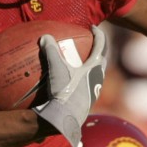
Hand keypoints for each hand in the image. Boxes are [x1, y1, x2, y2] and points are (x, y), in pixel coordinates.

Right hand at [33, 25, 106, 146]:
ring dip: (91, 67)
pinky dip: (83, 80)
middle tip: (91, 45)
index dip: (98, 35)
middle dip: (98, 52)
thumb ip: (51, 51)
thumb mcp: (56, 69)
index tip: (94, 28)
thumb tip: (45, 37)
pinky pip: (88, 86)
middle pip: (101, 61)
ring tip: (82, 64)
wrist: (65, 118)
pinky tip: (72, 82)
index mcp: (94, 68)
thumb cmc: (65, 91)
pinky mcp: (87, 101)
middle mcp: (98, 78)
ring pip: (96, 75)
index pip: (101, 46)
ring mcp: (94, 91)